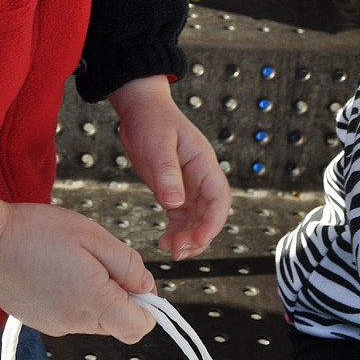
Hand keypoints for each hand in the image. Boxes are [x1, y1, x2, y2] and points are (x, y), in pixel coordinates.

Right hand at [0, 162, 155, 342]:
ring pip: (93, 320)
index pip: (140, 326)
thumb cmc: (37, 231)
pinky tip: (53, 271)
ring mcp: (55, 326)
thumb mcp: (91, 234)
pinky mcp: (38, 322)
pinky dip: (71, 298)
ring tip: (70, 261)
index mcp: (94, 301)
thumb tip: (146, 286)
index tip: (131, 276)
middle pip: (117, 323)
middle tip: (96, 259)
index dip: (145, 303)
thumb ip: (126, 264)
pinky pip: (69, 316)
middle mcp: (76, 323)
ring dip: (94, 296)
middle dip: (119, 296)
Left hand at [109, 76, 230, 259]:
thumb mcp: (157, 144)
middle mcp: (200, 177)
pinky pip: (181, 218)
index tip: (198, 239)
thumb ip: (167, 173)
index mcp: (204, 164)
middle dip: (199, 236)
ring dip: (187, 239)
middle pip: (210, 215)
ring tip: (170, 251)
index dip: (213, 223)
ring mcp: (189, 185)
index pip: (219, 199)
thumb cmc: (151, 119)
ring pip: (197, 220)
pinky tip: (164, 241)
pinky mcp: (175, 190)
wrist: (140, 108)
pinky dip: (176, 232)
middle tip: (178, 251)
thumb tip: (174, 204)